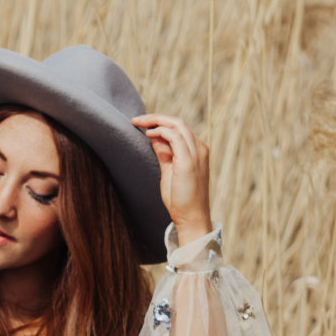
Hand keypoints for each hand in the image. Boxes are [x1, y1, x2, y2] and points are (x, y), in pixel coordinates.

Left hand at [133, 114, 212, 241]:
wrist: (191, 217)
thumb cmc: (180, 198)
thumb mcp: (170, 170)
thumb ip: (164, 153)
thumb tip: (154, 137)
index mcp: (196, 151)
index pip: (179, 128)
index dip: (160, 123)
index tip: (142, 124)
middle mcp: (199, 149)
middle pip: (178, 122)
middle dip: (155, 118)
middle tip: (136, 120)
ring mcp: (196, 154)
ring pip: (177, 124)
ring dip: (156, 120)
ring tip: (139, 123)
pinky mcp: (189, 161)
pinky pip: (175, 136)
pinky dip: (160, 131)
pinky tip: (149, 134)